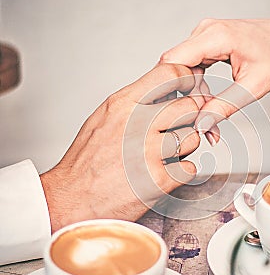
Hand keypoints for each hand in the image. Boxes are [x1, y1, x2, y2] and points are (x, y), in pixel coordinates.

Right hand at [40, 64, 200, 231]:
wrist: (73, 200)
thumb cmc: (88, 160)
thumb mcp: (105, 117)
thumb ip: (136, 99)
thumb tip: (166, 84)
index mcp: (123, 104)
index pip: (171, 74)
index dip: (187, 80)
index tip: (189, 89)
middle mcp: (138, 124)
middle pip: (190, 107)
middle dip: (189, 118)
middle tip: (177, 128)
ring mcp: (149, 153)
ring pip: (192, 138)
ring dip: (185, 147)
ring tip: (166, 154)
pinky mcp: (158, 180)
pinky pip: (190, 167)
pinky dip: (181, 171)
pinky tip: (165, 172)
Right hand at [160, 19, 269, 132]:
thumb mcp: (253, 87)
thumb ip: (224, 107)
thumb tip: (202, 125)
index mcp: (216, 36)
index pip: (172, 62)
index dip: (168, 88)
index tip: (175, 113)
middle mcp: (205, 30)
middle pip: (176, 68)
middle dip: (184, 96)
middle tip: (200, 120)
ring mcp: (205, 34)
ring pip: (183, 69)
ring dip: (192, 93)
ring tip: (210, 111)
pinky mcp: (208, 41)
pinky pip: (192, 66)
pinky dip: (198, 85)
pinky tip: (210, 98)